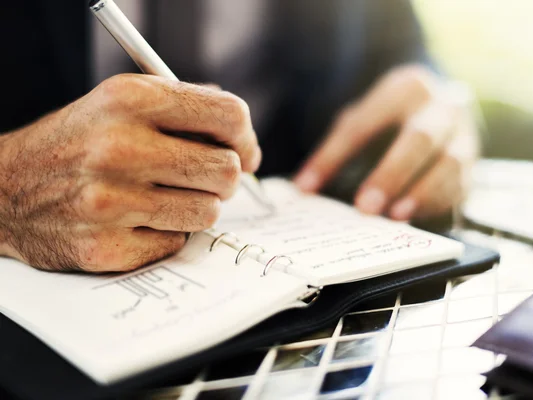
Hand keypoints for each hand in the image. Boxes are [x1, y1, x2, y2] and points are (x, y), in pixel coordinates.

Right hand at [0, 74, 259, 272]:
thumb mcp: (123, 103)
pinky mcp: (105, 245)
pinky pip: (176, 243)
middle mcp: (119, 147)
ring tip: (163, 198)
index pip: (228, 114)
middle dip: (224, 178)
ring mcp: (110, 201)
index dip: (246, 137)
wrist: (7, 189)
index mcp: (130, 100)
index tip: (244, 151)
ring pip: (208, 213)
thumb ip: (186, 110)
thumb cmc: (78, 143)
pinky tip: (135, 220)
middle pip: (227, 171)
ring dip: (195, 208)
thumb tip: (244, 140)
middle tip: (202, 178)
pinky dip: (165, 234)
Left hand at [294, 65, 478, 219]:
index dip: (333, 156)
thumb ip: (338, 148)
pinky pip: (461, 187)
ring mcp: (464, 137)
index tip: (306, 186)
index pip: (363, 123)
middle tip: (364, 207)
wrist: (442, 108)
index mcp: (406, 88)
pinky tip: (413, 220)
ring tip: (395, 216)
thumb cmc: (392, 118)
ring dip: (422, 193)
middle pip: (418, 139)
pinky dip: (436, 205)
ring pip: (449, 164)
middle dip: (391, 174)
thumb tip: (304, 188)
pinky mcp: (474, 167)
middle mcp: (442, 107)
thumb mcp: (363, 118)